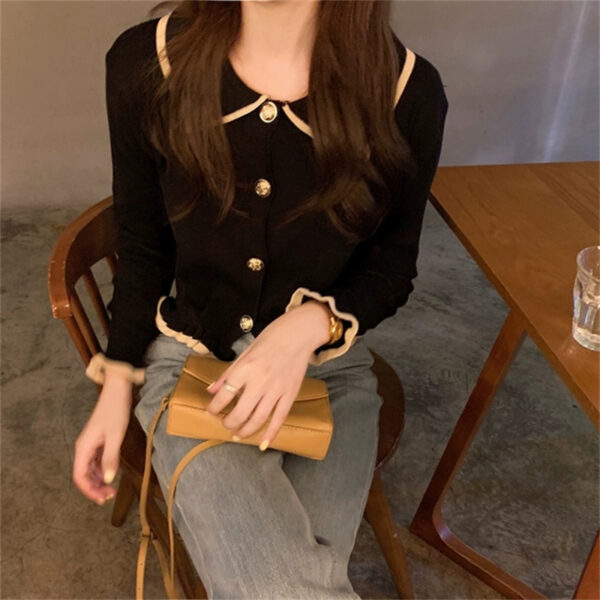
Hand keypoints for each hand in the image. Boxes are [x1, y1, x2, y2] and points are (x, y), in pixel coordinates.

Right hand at [72, 371, 132, 504]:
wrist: (117, 390)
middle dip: (94, 488)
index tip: (103, 499)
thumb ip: (110, 458)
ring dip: (98, 481)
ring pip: (90, 469)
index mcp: (83, 447)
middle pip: (84, 475)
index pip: (80, 477)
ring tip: (111, 489)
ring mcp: (90, 444)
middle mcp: (83, 447)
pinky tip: (111, 474)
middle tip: (110, 497)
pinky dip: (101, 470)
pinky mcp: (98, 440)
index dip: (89, 491)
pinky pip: (96, 461)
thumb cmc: (115, 410)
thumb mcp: (116, 436)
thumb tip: (107, 479)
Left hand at [205, 301, 331, 448]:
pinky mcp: (290, 393)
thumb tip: (212, 390)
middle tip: (225, 424)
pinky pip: (280, 418)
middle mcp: (260, 381)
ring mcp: (277, 389)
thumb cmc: (271, 338)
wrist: (299, 333)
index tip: (211, 410)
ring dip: (246, 431)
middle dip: (229, 423)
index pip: (224, 395)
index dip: (214, 407)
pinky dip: (271, 433)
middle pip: (240, 412)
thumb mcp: (245, 352)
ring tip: (238, 434)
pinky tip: (263, 443)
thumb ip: (228, 373)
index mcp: (246, 368)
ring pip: (259, 419)